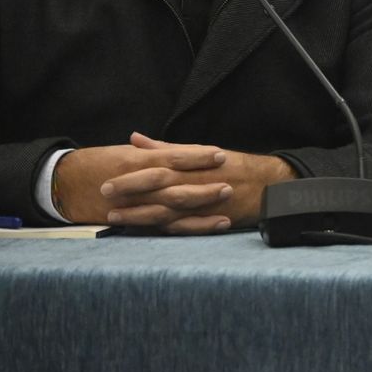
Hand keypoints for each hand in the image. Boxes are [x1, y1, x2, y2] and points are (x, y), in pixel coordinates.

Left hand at [54, 132, 295, 233]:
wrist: (268, 185)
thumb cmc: (232, 166)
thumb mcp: (201, 151)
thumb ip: (166, 149)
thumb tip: (136, 139)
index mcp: (193, 166)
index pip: (158, 169)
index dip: (132, 175)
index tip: (108, 178)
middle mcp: (196, 184)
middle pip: (159, 189)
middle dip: (130, 193)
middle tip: (104, 195)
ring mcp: (203, 205)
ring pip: (167, 210)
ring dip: (140, 214)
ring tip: (115, 216)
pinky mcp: (210, 221)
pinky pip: (184, 227)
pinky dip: (165, 229)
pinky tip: (146, 232)